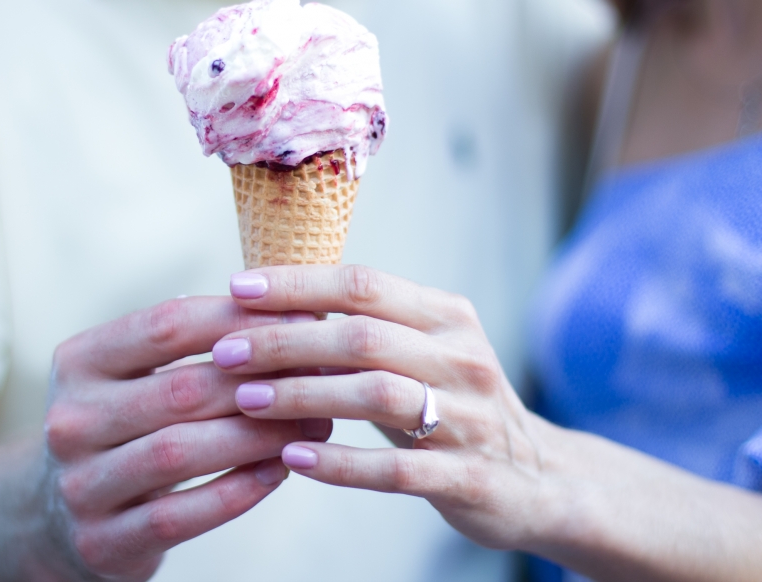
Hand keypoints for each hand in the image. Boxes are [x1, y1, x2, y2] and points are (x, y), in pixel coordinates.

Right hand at [40, 296, 331, 580]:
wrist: (61, 515)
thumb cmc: (125, 426)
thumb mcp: (135, 374)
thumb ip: (195, 344)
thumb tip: (294, 315)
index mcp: (79, 362)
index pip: (166, 325)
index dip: (239, 319)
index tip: (301, 317)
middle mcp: (70, 419)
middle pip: (181, 389)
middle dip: (262, 381)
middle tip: (321, 377)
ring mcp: (80, 484)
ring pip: (182, 451)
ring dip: (258, 436)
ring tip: (312, 423)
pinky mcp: (103, 541)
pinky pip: (182, 513)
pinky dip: (238, 490)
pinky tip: (280, 470)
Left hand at [210, 266, 546, 551]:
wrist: (537, 477)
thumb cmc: (452, 404)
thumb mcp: (420, 352)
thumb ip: (362, 326)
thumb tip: (272, 301)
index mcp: (446, 316)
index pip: (363, 284)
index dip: (298, 284)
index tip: (238, 288)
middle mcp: (462, 356)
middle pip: (362, 336)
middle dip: (285, 340)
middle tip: (225, 351)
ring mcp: (470, 417)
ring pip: (377, 394)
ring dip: (303, 394)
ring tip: (246, 399)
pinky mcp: (469, 476)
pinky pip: (396, 469)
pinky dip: (341, 461)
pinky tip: (293, 457)